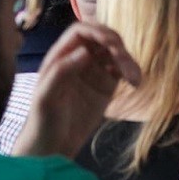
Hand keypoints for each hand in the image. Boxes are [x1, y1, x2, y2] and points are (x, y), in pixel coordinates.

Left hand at [12, 22, 141, 158]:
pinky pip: (122, 70)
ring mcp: (94, 72)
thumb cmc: (43, 121)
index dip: (97, 31)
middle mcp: (78, 60)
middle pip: (102, 39)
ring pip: (115, 53)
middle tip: (124, 62)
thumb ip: (61, 72)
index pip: (81, 32)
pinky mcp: (106, 86)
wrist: (53, 148)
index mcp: (61, 57)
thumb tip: (85, 51)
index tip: (111, 42)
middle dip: (116, 45)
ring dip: (127, 59)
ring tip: (134, 77)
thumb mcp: (45, 98)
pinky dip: (132, 72)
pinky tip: (135, 82)